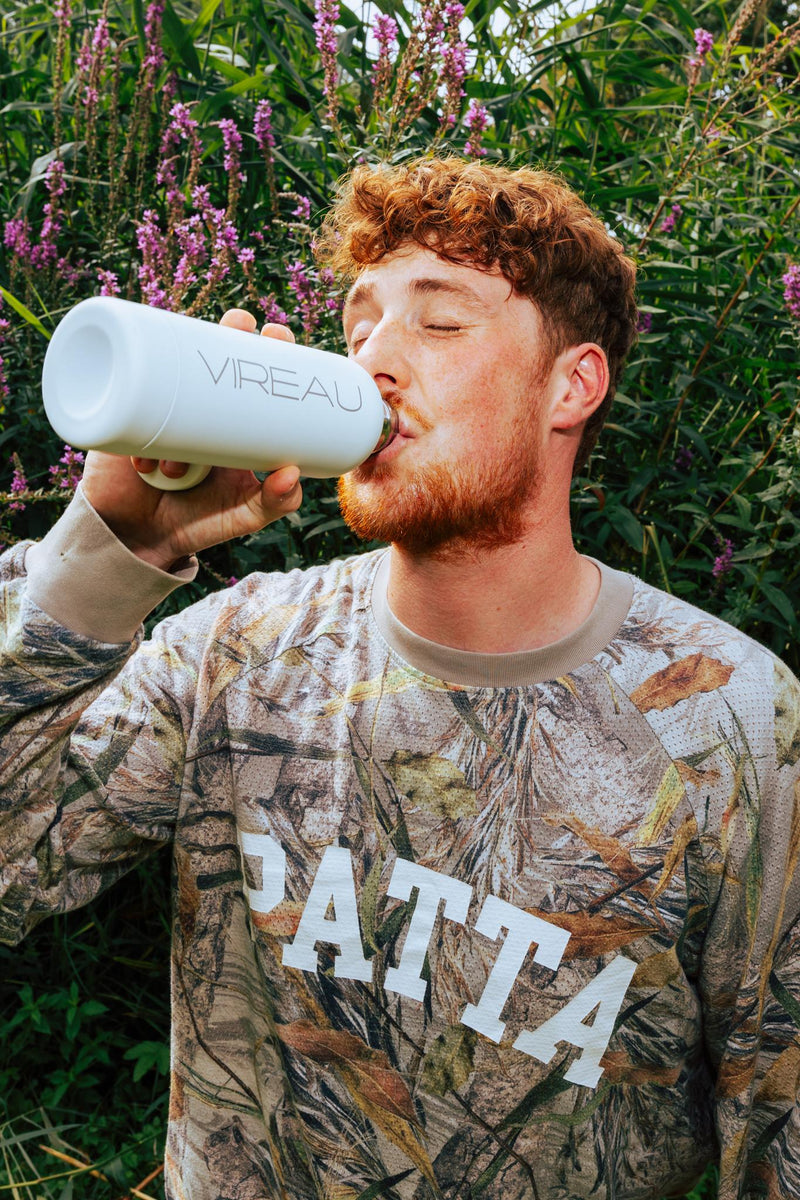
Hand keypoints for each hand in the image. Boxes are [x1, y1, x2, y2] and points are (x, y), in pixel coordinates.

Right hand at [80, 310, 302, 571]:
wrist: (139, 540)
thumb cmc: (196, 521)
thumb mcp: (243, 516)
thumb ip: (275, 503)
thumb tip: (292, 472)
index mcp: (229, 419)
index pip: (252, 370)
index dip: (267, 345)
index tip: (278, 334)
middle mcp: (196, 404)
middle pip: (214, 350)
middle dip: (230, 329)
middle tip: (238, 328)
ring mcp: (157, 406)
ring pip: (169, 372)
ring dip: (177, 394)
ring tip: (181, 472)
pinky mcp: (119, 420)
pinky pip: (123, 407)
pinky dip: (140, 441)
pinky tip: (146, 466)